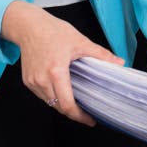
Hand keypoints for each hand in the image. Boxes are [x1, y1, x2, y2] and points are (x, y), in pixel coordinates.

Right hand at [1, 0, 123, 125]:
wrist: (29, 26)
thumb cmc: (53, 31)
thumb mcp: (80, 41)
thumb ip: (100, 54)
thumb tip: (119, 63)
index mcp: (56, 72)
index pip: (67, 104)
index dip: (80, 116)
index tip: (90, 120)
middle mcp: (42, 80)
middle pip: (58, 107)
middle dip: (73, 113)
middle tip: (87, 113)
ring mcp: (32, 82)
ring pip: (49, 102)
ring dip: (62, 104)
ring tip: (77, 101)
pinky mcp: (27, 80)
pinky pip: (42, 95)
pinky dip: (53, 96)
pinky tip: (63, 90)